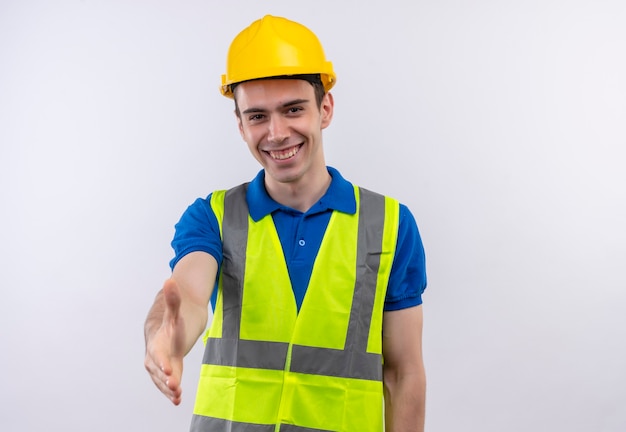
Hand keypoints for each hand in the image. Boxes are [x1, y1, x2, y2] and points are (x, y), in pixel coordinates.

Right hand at [144, 278, 186, 404]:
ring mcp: (161, 364)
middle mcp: (155, 355)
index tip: (167, 368)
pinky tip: (178, 400)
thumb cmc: (172, 317)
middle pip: (158, 369)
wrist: (166, 324)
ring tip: (177, 396)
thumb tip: (170, 280)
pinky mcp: (170, 370)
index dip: (162, 361)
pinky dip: (171, 391)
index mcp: (157, 340)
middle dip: (164, 379)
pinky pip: (168, 382)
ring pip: (162, 379)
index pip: (158, 353)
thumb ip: (173, 298)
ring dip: (168, 388)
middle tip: (175, 387)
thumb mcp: (175, 309)